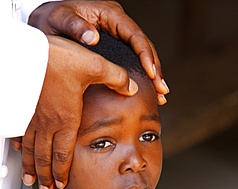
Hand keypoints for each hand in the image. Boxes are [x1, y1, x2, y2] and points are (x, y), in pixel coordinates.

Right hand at [12, 36, 137, 188]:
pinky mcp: (22, 107)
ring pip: (30, 148)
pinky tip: (18, 151)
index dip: (63, 171)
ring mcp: (32, 116)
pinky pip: (19, 132)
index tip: (62, 185)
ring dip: (31, 166)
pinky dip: (19, 145)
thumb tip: (132, 87)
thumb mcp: (95, 66)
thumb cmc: (60, 58)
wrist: (28, 49)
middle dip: (46, 176)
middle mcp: (48, 123)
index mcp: (67, 118)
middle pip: (45, 157)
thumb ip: (116, 78)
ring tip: (31, 181)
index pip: (64, 153)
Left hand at [28, 1, 168, 102]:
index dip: (146, 55)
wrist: (46, 23)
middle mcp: (119, 25)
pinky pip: (133, 61)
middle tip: (162, 91)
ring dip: (153, 76)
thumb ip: (74, 26)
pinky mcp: (116, 48)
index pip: (135, 36)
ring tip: (161, 95)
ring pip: (142, 56)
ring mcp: (118, 37)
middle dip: (155, 70)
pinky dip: (142, 76)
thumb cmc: (53, 20)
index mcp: (111, 15)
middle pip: (144, 47)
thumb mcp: (60, 20)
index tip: (152, 74)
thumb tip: (93, 37)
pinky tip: (150, 90)